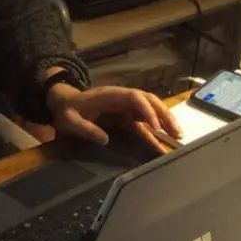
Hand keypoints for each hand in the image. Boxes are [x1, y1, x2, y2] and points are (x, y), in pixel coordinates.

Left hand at [46, 83, 181, 153]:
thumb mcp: (70, 120)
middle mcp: (122, 98)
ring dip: (164, 122)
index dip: (147, 111)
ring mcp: (125, 107)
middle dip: (164, 115)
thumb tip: (104, 139)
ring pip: (150, 111)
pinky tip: (162, 145)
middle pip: (149, 102)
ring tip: (176, 137)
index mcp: (111, 95)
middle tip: (176, 133)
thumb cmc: (67, 110)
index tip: (155, 128)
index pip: (135, 98)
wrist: (64, 104)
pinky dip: (154, 132)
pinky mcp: (125, 116)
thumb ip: (85, 128)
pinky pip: (143, 123)